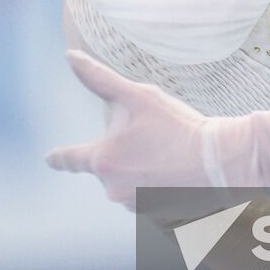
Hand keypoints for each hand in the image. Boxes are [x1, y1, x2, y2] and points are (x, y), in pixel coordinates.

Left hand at [45, 50, 218, 209]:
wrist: (218, 161)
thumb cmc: (175, 126)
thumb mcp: (136, 95)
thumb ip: (99, 78)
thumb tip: (70, 56)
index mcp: (102, 161)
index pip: (70, 158)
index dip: (59, 157)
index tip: (50, 158)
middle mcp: (112, 188)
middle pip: (107, 164)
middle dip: (121, 149)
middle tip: (152, 136)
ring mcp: (134, 203)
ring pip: (128, 178)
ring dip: (138, 166)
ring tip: (167, 152)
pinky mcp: (155, 213)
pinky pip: (146, 192)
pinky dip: (155, 181)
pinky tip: (175, 169)